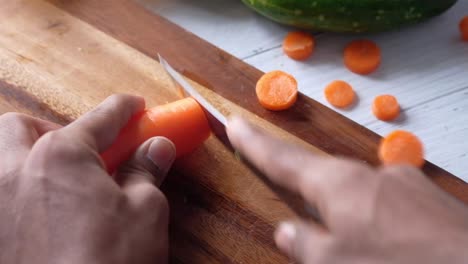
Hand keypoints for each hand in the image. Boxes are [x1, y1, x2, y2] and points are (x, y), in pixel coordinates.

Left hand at [0, 94, 174, 263]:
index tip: (134, 107)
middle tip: (86, 153)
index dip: (122, 109)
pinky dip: (20, 193)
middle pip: (23, 128)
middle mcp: (15, 172)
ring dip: (26, 157)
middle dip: (53, 130)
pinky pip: (2, 198)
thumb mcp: (145, 213)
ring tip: (59, 182)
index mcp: (60, 156)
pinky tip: (46, 216)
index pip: (99, 119)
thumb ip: (146, 172)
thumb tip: (157, 148)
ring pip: (0, 159)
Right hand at [227, 117, 467, 263]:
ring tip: (358, 248)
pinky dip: (378, 222)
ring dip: (347, 216)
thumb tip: (286, 230)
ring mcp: (402, 183)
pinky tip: (389, 244)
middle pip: (323, 178)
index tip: (236, 123)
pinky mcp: (428, 199)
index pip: (284, 160)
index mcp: (340, 185)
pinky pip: (387, 206)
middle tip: (303, 214)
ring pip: (358, 196)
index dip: (255, 144)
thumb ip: (306, 245)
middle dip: (308, 192)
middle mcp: (370, 175)